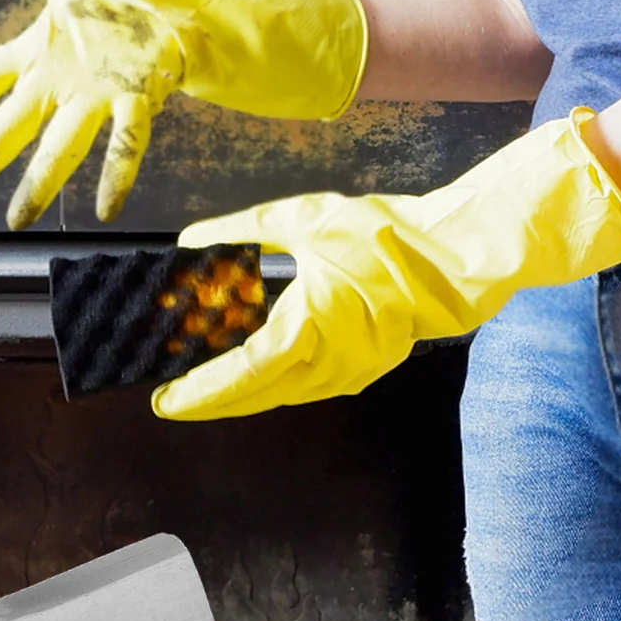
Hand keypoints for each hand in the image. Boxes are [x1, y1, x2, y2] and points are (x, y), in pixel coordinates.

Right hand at [0, 0, 367, 228]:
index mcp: (36, 56)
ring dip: (36, 183)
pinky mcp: (135, 99)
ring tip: (15, 222)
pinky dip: (116, 174)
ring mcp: (95, 97)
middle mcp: (59, 86)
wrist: (177, 10)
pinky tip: (105, 210)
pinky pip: (124, 141)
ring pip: (59, 146)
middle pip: (9, 126)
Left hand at [152, 110, 620, 418]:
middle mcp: (327, 364)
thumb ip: (240, 231)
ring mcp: (348, 374)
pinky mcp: (363, 370)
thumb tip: (190, 242)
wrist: (454, 258)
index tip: (166, 402)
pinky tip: (254, 374)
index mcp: (308, 329)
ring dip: (242, 395)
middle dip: (212, 402)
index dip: (201, 394)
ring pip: (279, 396)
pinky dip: (272, 386)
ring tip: (204, 387)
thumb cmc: (380, 235)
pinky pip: (305, 388)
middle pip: (254, 397)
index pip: (240, 375)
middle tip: (174, 401)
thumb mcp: (301, 218)